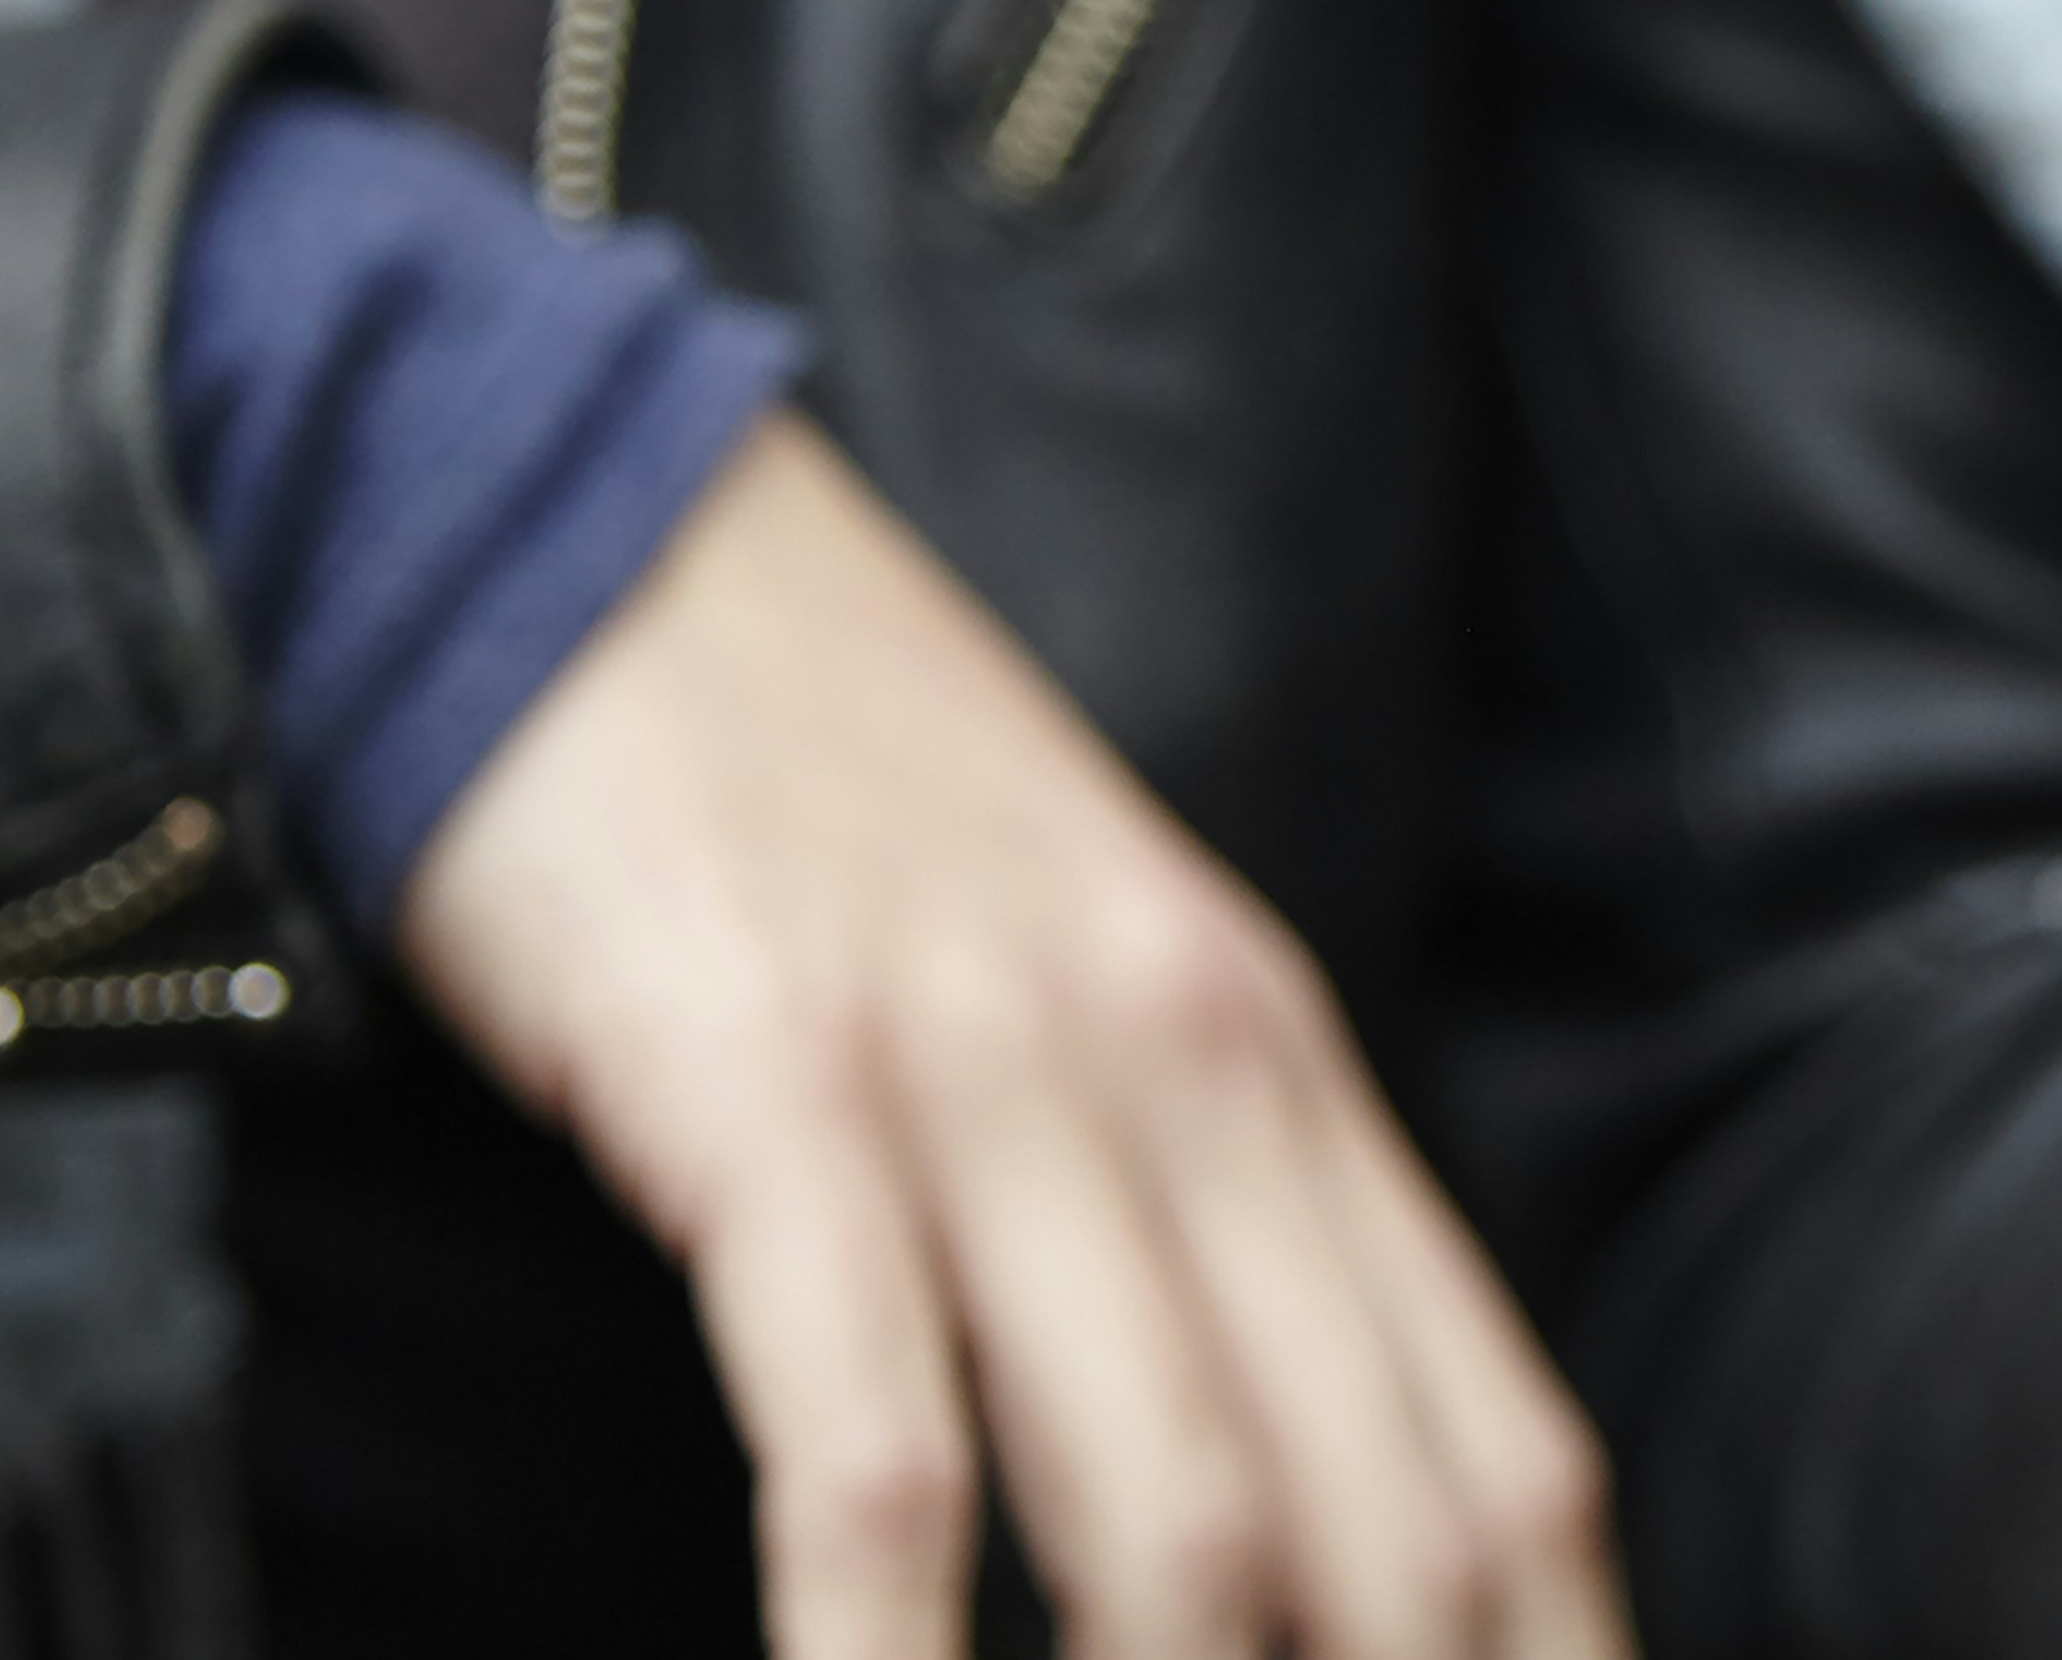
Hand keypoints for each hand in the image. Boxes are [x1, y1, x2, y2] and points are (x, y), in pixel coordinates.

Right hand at [400, 416, 1623, 1659]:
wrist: (559, 515)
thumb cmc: (810, 803)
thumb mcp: (1063, 987)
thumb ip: (1189, 1225)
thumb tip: (1291, 1523)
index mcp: (1277, 1075)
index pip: (1502, 1465)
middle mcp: (1186, 1076)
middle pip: (1384, 1534)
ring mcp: (984, 1080)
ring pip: (1179, 1522)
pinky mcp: (767, 1087)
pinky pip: (876, 1442)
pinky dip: (887, 1654)